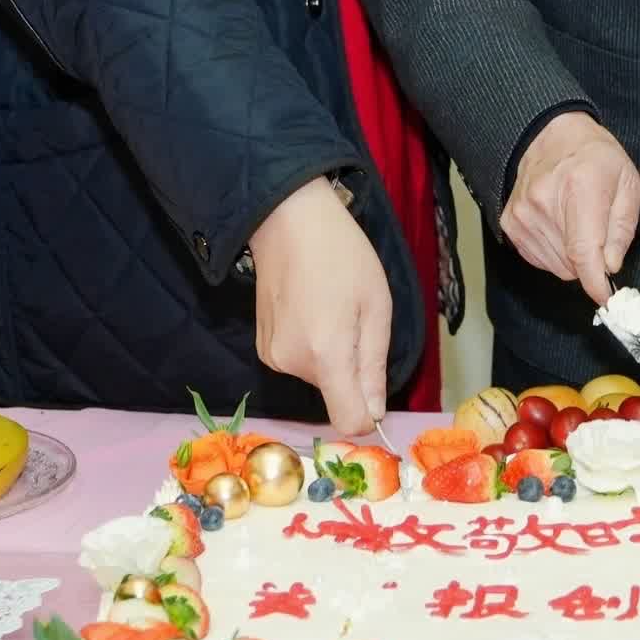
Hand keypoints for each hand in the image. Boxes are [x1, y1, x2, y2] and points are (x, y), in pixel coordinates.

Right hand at [250, 174, 392, 435]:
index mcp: (326, 355)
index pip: (348, 420)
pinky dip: (310, 347)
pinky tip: (310, 310)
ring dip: (330, 355)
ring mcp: (272, 357)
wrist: (287, 219)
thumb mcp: (377, 305)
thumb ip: (374, 365)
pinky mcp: (262, 348)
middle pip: (335, 394)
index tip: (376, 389)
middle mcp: (293, 364)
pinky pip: (298, 362)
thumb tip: (375, 414)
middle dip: (351, 369)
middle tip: (354, 321)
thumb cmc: (343, 255)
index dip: (368, 415)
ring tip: (330, 309)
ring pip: (317, 377)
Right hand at [500, 109, 639, 304]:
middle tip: (598, 233)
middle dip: (591, 262)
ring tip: (576, 223)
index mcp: (579, 187)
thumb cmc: (596, 158)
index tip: (606, 298)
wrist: (551, 135)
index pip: (583, 251)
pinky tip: (559, 226)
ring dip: (572, 258)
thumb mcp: (628, 183)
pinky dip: (554, 252)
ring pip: (556, 267)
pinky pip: (539, 259)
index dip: (596, 282)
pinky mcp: (509, 223)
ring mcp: (522, 213)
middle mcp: (544, 202)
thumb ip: (622, 228)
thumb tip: (611, 266)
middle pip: (571, 264)